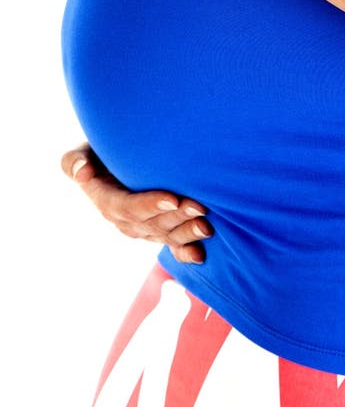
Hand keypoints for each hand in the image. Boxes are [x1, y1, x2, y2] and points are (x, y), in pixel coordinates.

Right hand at [61, 143, 212, 263]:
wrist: (116, 160)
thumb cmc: (101, 151)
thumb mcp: (82, 151)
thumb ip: (74, 160)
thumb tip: (82, 173)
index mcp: (106, 201)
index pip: (127, 207)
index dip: (149, 205)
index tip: (172, 199)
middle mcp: (124, 220)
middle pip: (151, 223)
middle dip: (177, 217)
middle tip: (200, 206)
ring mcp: (142, 228)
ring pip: (164, 234)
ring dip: (186, 233)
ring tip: (207, 226)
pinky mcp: (157, 230)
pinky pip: (170, 245)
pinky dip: (185, 252)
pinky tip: (200, 255)